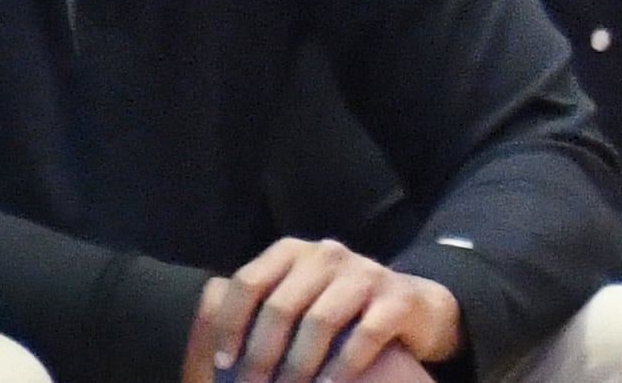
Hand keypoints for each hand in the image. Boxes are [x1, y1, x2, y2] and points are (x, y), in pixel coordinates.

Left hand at [186, 242, 459, 382]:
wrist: (413, 309)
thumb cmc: (338, 314)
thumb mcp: (296, 301)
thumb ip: (258, 309)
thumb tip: (208, 339)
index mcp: (294, 253)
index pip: (249, 282)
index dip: (229, 325)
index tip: (222, 365)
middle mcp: (329, 255)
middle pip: (281, 306)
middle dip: (260, 356)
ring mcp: (367, 274)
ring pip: (320, 320)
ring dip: (297, 366)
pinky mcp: (399, 299)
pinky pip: (365, 334)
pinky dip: (341, 367)